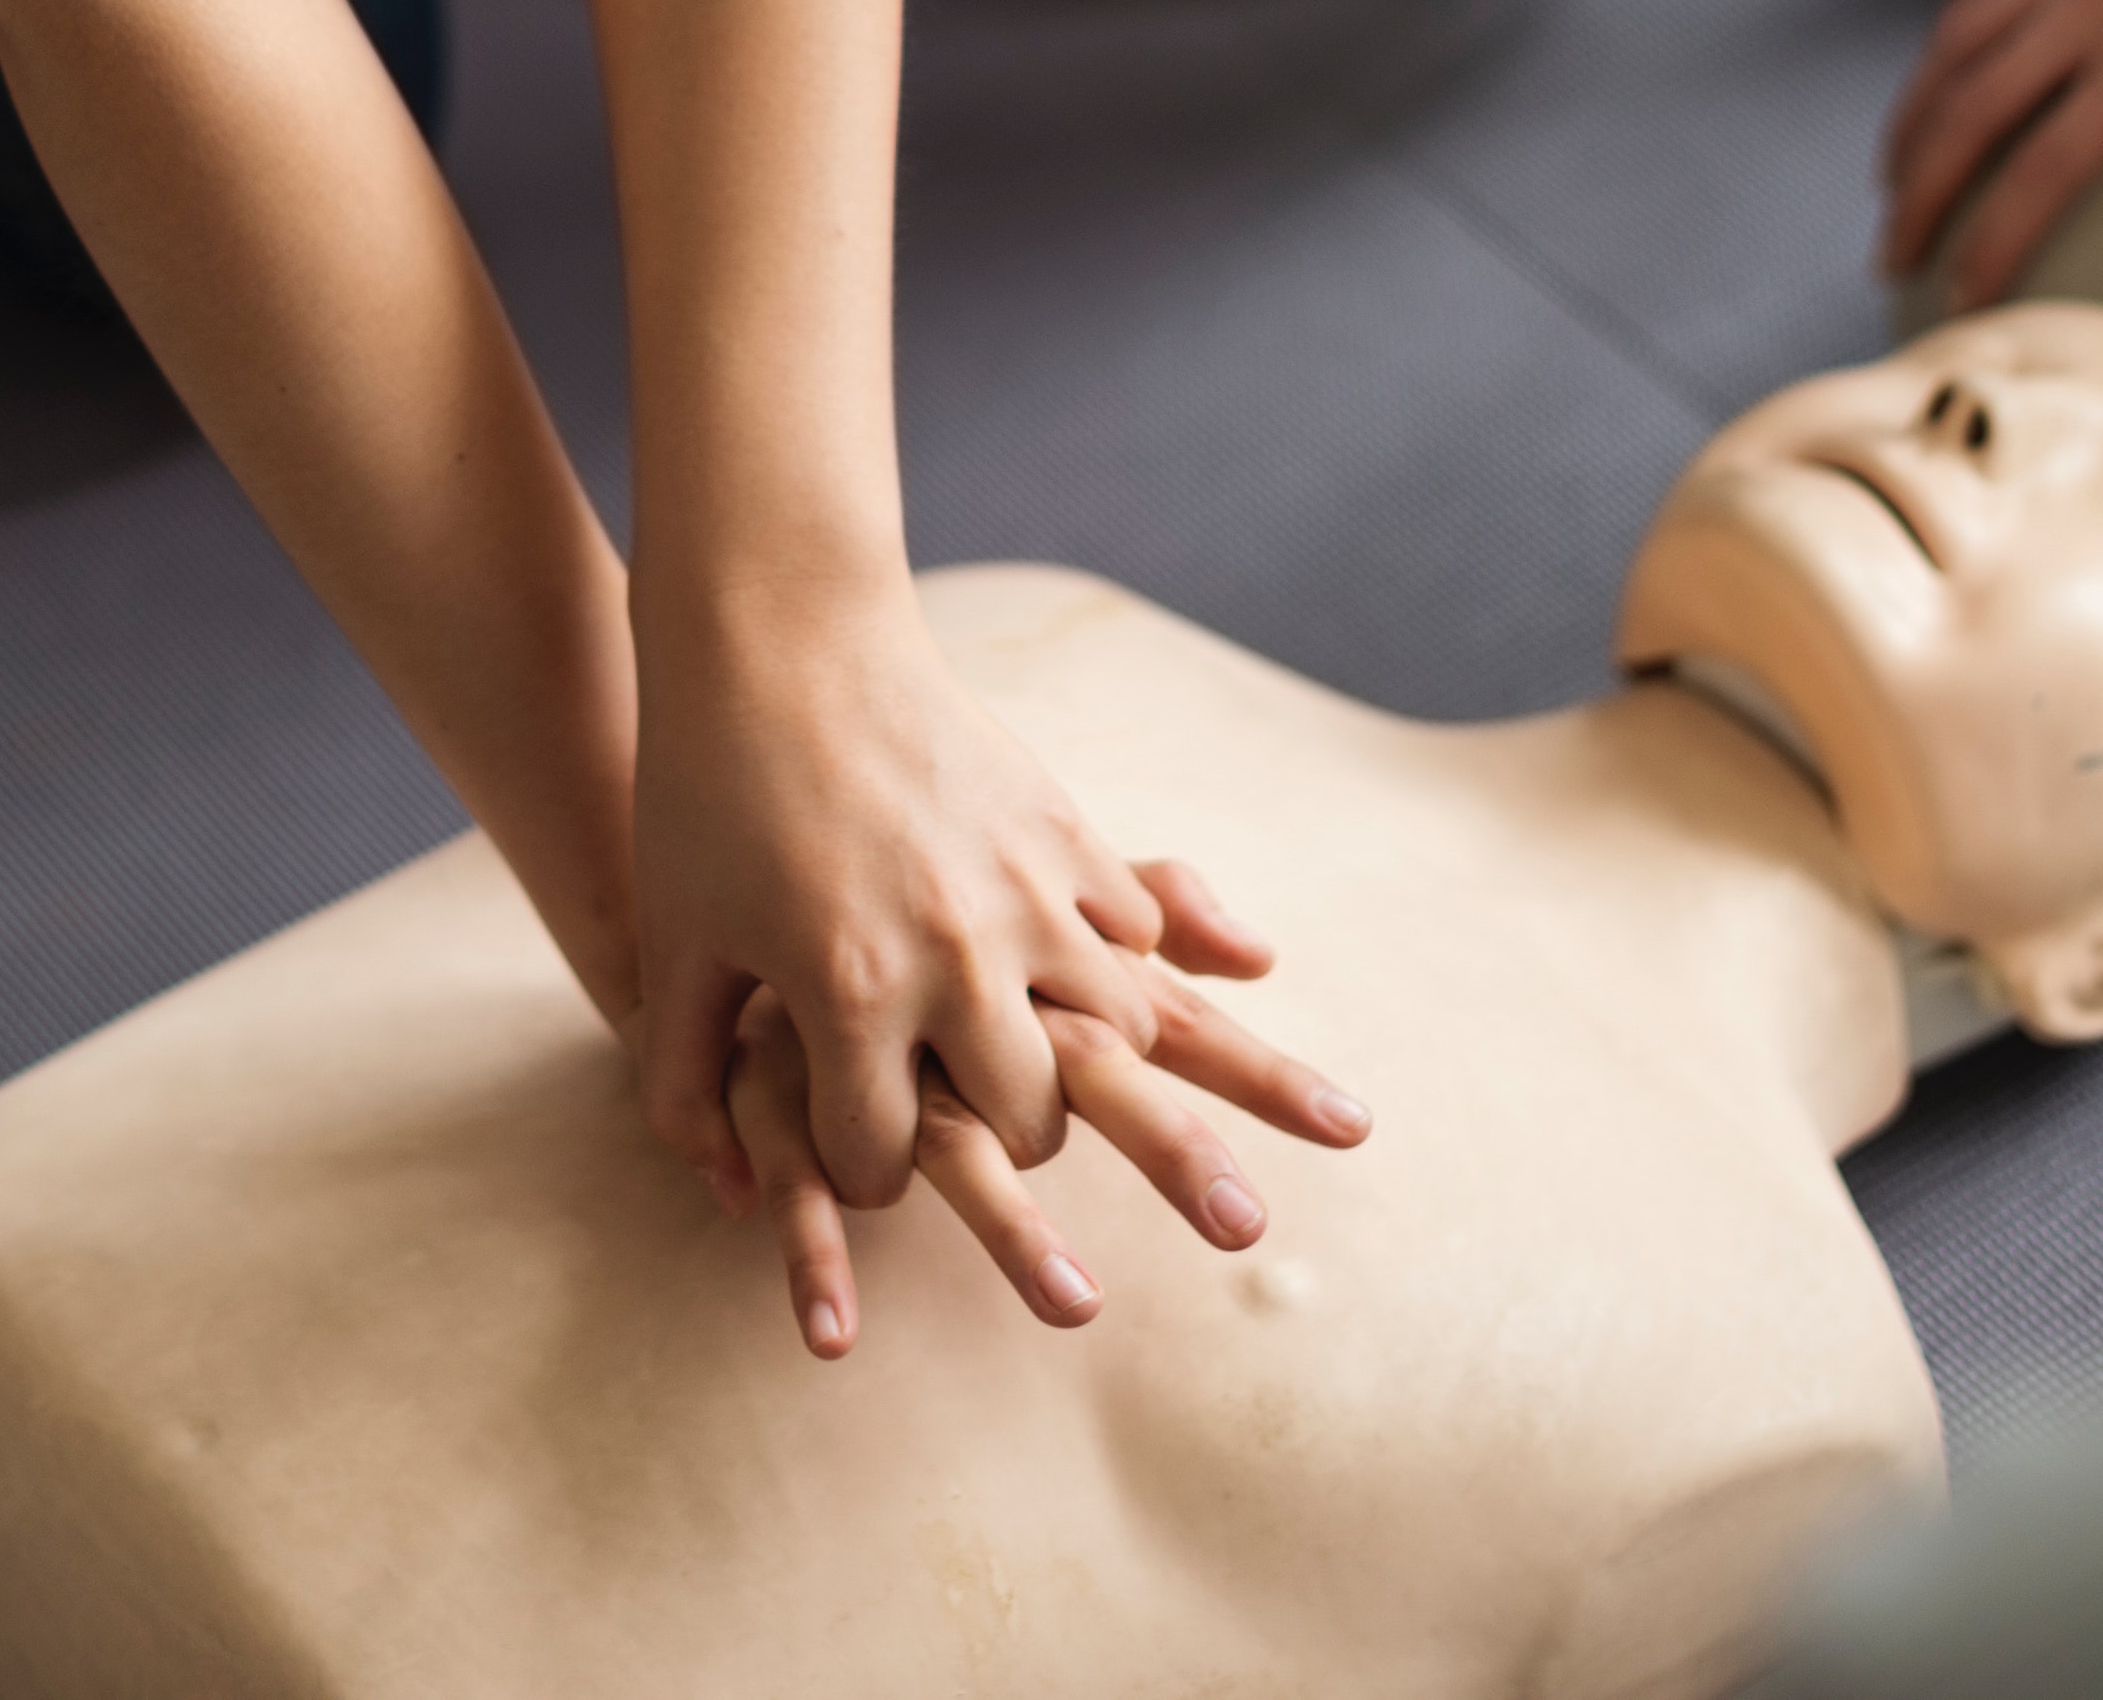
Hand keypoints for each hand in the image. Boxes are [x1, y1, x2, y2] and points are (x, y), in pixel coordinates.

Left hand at [630, 591, 1338, 1231]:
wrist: (782, 639)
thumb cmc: (706, 794)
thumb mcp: (675, 942)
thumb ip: (684, 1080)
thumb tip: (723, 1188)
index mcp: (848, 995)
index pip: (884, 1161)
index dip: (857, 1167)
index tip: (847, 1131)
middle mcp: (955, 958)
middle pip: (1026, 1125)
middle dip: (988, 1137)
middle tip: (949, 1097)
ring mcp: (1026, 893)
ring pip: (1115, 1042)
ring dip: (1070, 1058)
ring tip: (1021, 1041)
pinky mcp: (1066, 833)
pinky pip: (1135, 937)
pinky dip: (1109, 961)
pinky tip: (1052, 952)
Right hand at [721, 873, 1371, 1357]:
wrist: (744, 766)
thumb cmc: (897, 828)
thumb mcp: (1031, 852)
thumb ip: (1151, 900)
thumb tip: (1263, 952)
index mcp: (1042, 961)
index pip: (1177, 1026)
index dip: (1264, 1078)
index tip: (1359, 1125)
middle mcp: (975, 997)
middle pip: (1098, 1088)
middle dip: (1178, 1154)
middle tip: (1252, 1224)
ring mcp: (882, 1039)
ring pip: (960, 1147)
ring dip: (1019, 1233)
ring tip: (1081, 1306)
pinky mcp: (787, 1072)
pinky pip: (805, 1171)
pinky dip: (819, 1257)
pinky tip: (835, 1336)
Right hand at [1879, 0, 2102, 301]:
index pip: (2045, 168)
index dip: (1993, 241)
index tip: (1961, 299)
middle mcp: (2086, 5)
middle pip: (1965, 116)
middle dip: (1915, 198)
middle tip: (1890, 260)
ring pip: (1951, 51)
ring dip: (1910, 126)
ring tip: (1891, 185)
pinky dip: (1940, 48)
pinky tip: (1931, 83)